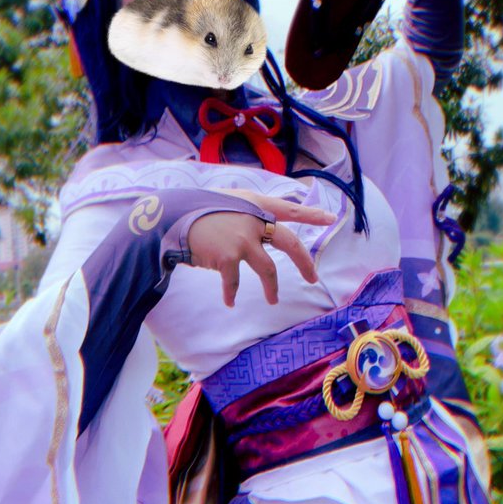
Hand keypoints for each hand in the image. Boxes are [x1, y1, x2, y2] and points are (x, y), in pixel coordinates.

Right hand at [187, 192, 333, 307]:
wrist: (171, 219)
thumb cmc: (195, 211)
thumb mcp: (226, 202)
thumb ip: (245, 212)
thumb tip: (260, 225)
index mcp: (254, 204)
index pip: (290, 209)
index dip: (311, 214)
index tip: (331, 218)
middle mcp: (253, 219)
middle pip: (290, 243)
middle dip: (305, 262)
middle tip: (314, 278)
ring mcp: (243, 238)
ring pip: (268, 270)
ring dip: (271, 288)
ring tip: (273, 300)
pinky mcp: (229, 257)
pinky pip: (235, 282)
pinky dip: (231, 293)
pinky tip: (229, 301)